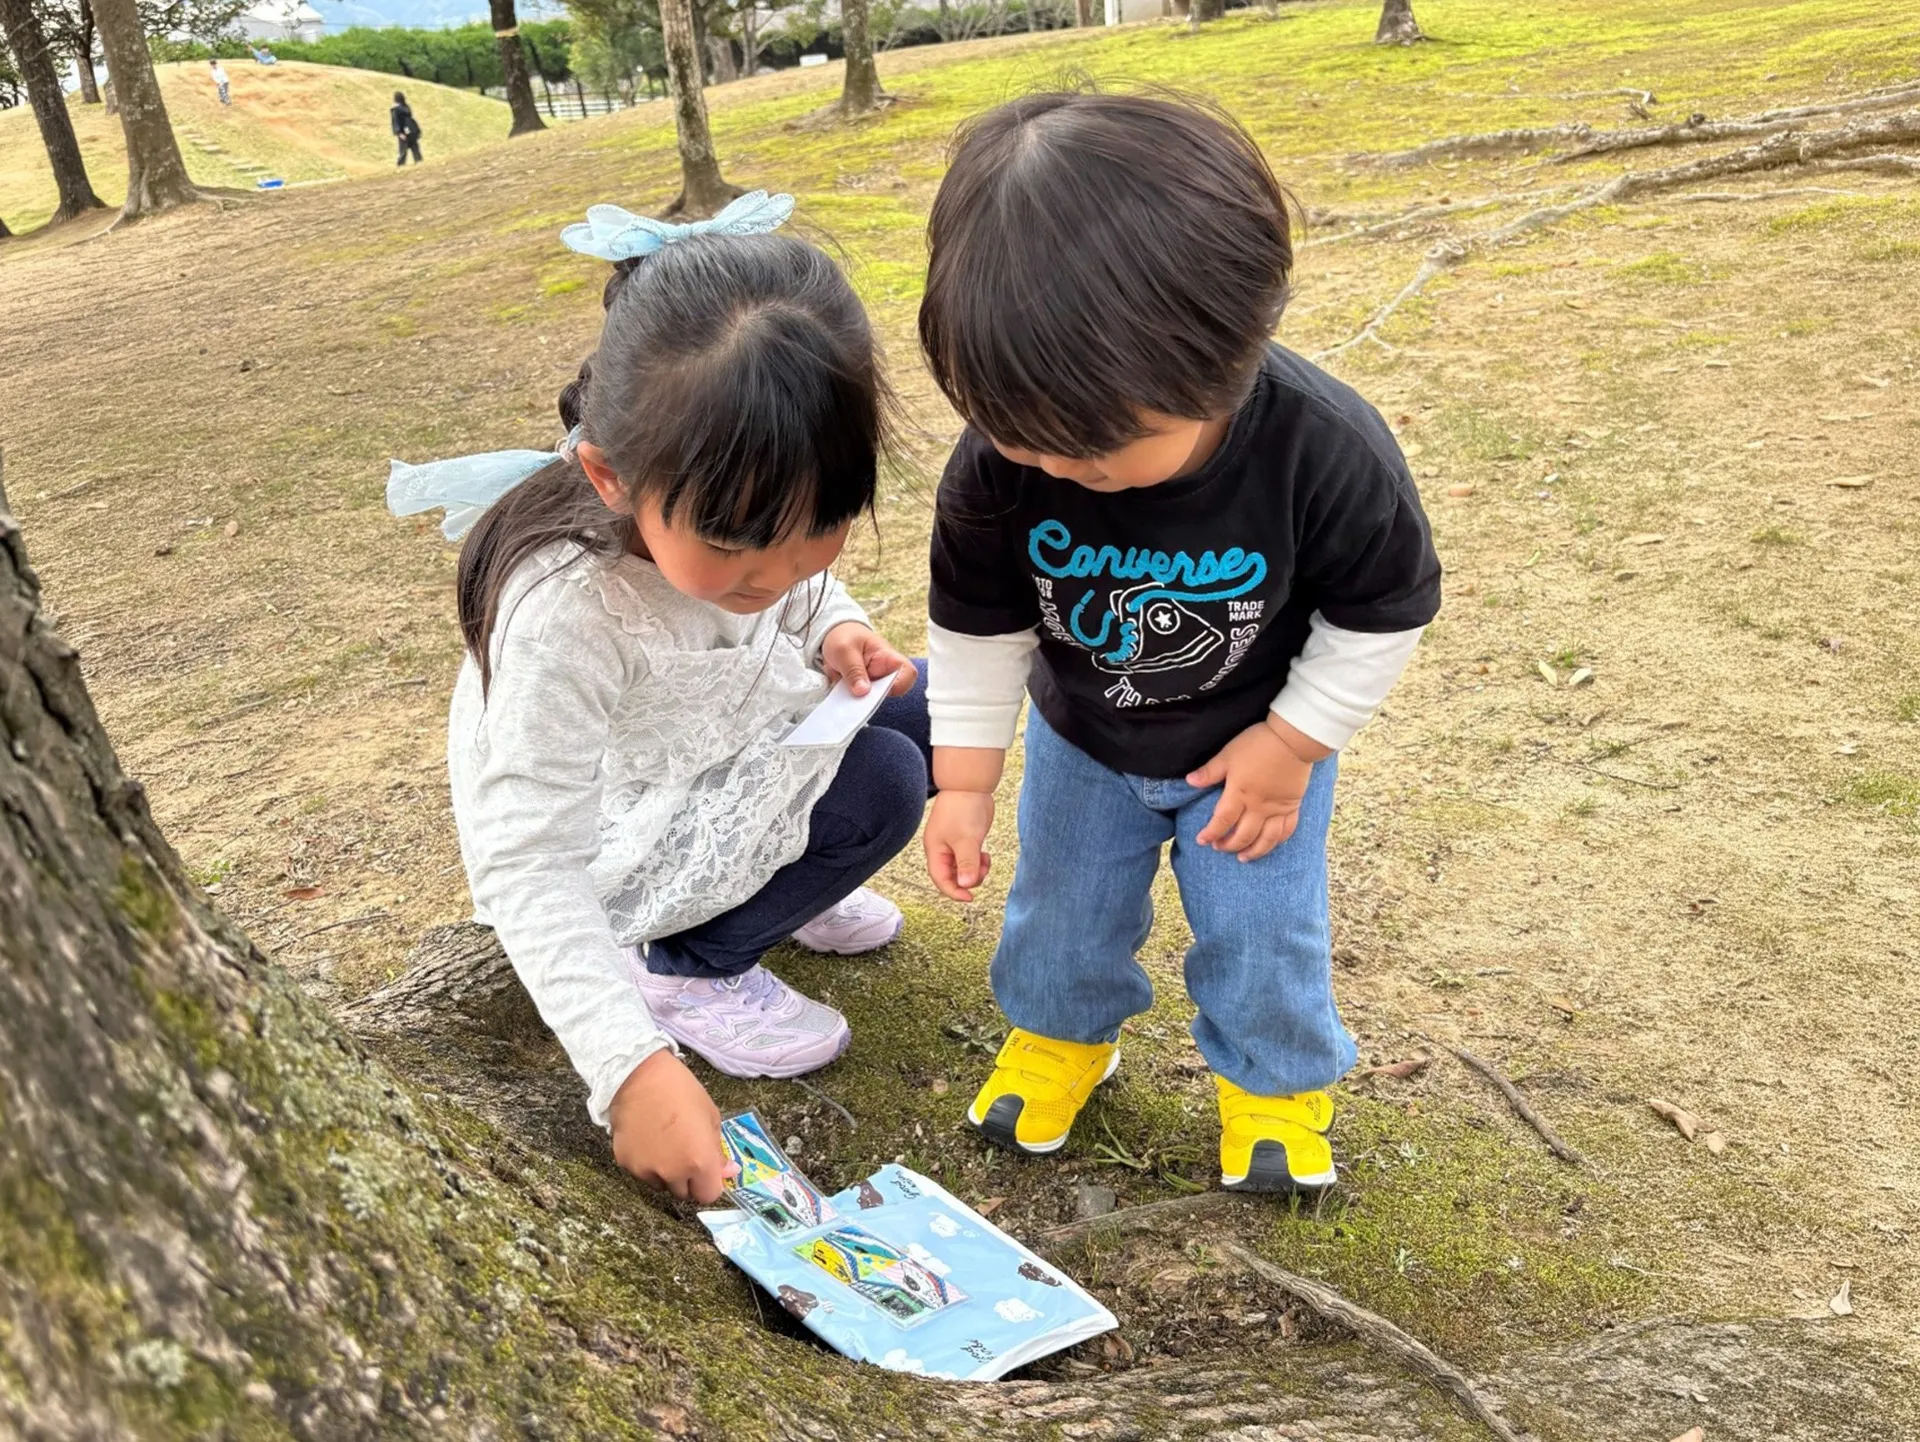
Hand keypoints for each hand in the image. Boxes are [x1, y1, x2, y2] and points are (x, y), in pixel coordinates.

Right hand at [607, 1049, 735, 1202]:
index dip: (709, 1184)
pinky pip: (642, 1173)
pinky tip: (647, 1139)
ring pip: (661, 1185)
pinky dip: (647, 1163)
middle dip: (688, 1179)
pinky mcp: (625, 1163)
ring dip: (666, 1173)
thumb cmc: (682, 1091)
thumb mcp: (711, 1117)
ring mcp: (646, 1170)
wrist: (639, 1076)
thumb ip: (718, 1150)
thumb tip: (728, 1172)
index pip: (708, 1195)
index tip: (707, 1172)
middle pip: (684, 1193)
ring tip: (664, 1144)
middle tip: (686, 1154)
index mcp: (699, 1161)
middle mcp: (672, 1172)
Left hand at [821, 622, 915, 697]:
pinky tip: (839, 693)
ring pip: (873, 701)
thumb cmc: (844, 637)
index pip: (908, 674)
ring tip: (843, 689)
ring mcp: (874, 684)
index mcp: (889, 658)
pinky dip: (850, 701)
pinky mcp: (862, 690)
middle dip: (871, 698)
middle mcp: (886, 673)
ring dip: (858, 700)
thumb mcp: (844, 650)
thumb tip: (863, 691)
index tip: (877, 688)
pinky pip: (860, 702)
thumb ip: (854, 670)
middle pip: (890, 693)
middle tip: (853, 692)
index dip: (898, 685)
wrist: (833, 637)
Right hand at [925, 788, 994, 900]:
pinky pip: (971, 859)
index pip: (940, 879)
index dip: (954, 891)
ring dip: (976, 870)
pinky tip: (986, 855)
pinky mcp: (965, 840)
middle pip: (953, 876)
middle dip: (968, 878)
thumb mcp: (966, 840)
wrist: (971, 785)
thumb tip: (966, 885)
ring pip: (963, 869)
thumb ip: (966, 863)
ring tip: (985, 860)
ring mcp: (953, 845)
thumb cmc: (963, 809)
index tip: (970, 897)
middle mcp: (942, 850)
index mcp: (935, 850)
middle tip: (982, 870)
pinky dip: (979, 862)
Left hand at [1185, 717, 1326, 861]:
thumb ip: (1209, 771)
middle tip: (1219, 848)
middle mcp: (1259, 806)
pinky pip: (1287, 830)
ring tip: (1243, 858)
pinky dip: (1277, 842)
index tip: (1202, 840)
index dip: (1211, 833)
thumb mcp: (1228, 754)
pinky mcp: (1293, 806)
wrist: (1293, 739)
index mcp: (1240, 793)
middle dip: (1229, 845)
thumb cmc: (1258, 743)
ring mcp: (1278, 808)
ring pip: (1266, 839)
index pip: (1222, 820)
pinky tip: (1270, 845)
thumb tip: (1189, 782)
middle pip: (1243, 835)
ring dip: (1254, 851)